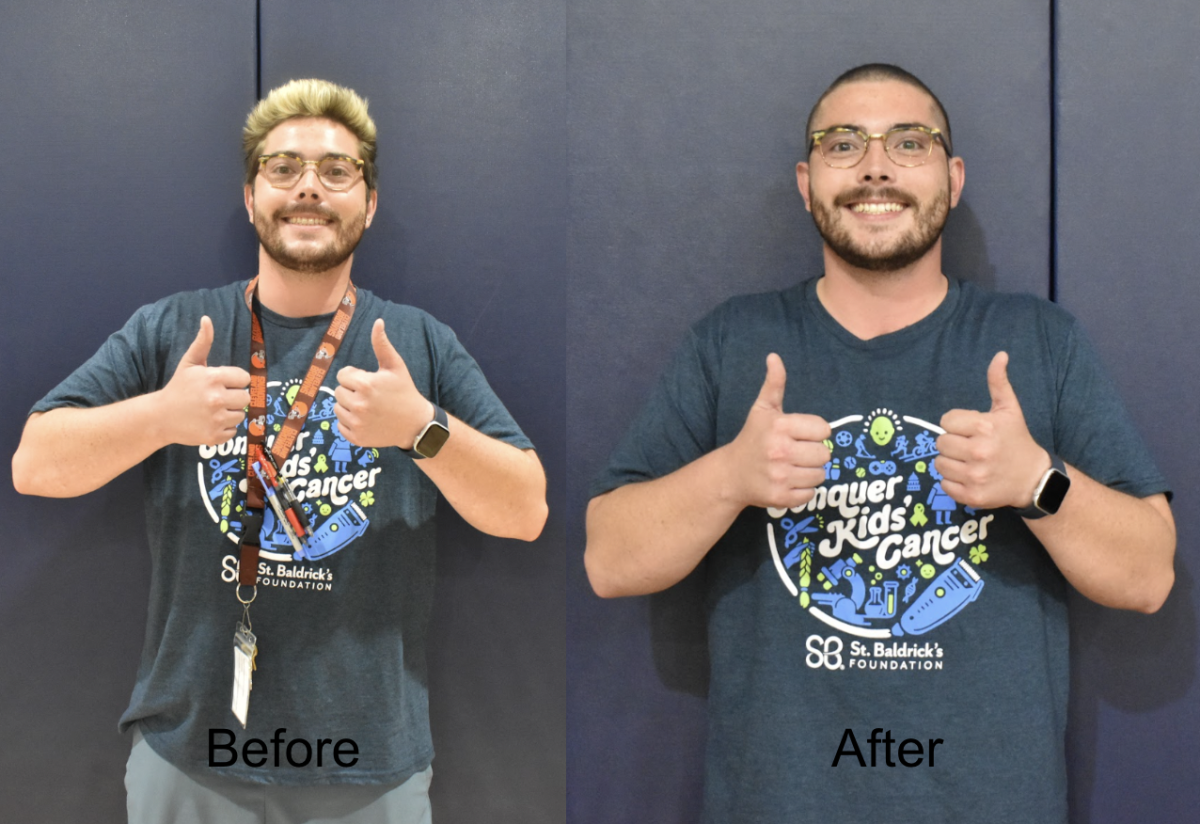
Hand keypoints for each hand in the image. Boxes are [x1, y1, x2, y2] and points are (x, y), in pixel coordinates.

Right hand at [160, 316, 250, 445]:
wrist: (160, 417)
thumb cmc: (178, 388)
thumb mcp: (189, 363)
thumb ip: (203, 342)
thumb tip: (207, 319)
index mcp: (213, 378)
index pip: (244, 378)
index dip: (234, 380)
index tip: (221, 383)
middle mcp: (217, 398)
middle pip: (245, 397)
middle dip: (233, 397)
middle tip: (216, 398)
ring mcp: (216, 419)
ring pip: (241, 415)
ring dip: (230, 413)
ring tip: (212, 410)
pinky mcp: (215, 436)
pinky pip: (233, 431)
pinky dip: (224, 429)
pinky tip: (209, 422)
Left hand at [334, 319, 433, 448]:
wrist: (415, 424)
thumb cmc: (404, 392)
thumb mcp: (395, 366)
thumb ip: (382, 344)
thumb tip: (378, 321)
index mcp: (365, 385)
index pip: (342, 375)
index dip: (355, 376)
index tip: (370, 381)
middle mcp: (358, 405)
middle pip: (338, 392)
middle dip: (351, 391)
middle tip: (371, 396)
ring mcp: (356, 423)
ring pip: (338, 408)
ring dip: (349, 407)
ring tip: (369, 408)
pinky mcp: (356, 438)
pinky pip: (341, 425)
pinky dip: (350, 423)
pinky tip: (367, 420)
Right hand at [722, 353, 830, 509]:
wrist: (731, 474)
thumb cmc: (752, 438)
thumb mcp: (762, 409)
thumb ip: (774, 384)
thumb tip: (774, 357)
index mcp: (780, 426)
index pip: (823, 429)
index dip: (813, 432)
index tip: (798, 434)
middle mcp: (780, 451)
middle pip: (824, 454)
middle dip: (812, 454)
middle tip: (795, 453)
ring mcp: (780, 476)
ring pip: (820, 475)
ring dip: (809, 472)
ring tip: (791, 467)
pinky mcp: (781, 497)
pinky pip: (811, 494)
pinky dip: (802, 490)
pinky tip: (787, 482)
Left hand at [935, 351, 1049, 508]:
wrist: (1033, 478)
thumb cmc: (1016, 440)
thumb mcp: (1009, 409)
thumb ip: (999, 382)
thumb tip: (1000, 355)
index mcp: (985, 427)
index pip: (945, 421)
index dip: (956, 424)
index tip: (971, 429)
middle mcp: (979, 452)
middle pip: (940, 443)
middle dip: (953, 443)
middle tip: (970, 446)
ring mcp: (975, 476)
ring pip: (939, 464)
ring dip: (951, 462)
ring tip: (970, 461)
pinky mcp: (971, 496)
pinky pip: (944, 484)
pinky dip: (953, 481)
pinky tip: (970, 477)